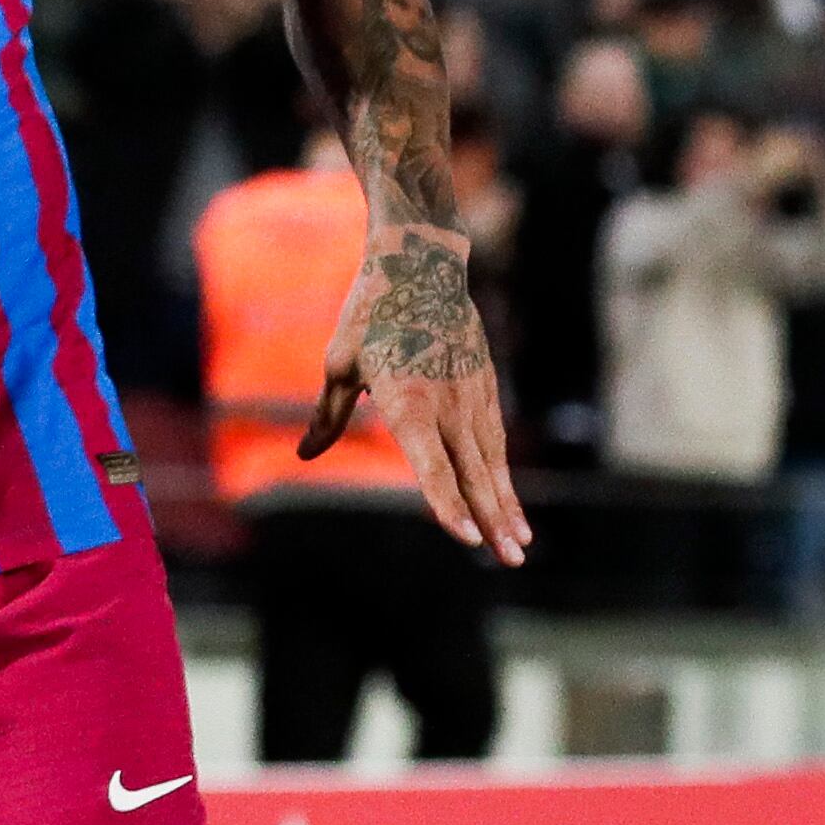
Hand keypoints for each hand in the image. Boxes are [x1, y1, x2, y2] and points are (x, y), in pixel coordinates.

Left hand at [310, 223, 530, 565]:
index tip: (464, 538)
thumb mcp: (339, 364)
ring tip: (519, 542)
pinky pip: (495, 439)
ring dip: (506, 503)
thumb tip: (304, 455)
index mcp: (409, 402)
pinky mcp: (485, 385)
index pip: (432, 466)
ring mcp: (473, 395)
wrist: (420, 264)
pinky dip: (504, 472)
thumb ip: (328, 415)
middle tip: (511, 560)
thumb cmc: (369, 314)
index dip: (447, 504)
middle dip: (491, 520)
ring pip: (492, 460)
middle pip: (473, 473)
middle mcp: (448, 404)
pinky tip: (508, 499)